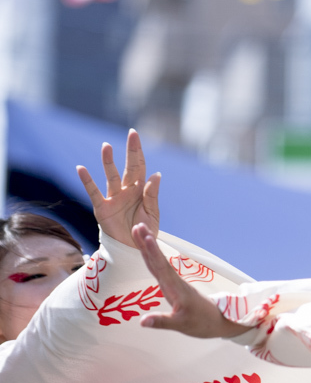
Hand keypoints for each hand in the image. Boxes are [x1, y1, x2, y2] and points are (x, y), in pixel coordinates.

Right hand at [77, 130, 160, 247]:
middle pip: (128, 167)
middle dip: (130, 151)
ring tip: (107, 146)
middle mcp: (126, 190)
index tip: (135, 136)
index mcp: (140, 190)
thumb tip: (156, 174)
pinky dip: (88, 181)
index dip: (138, 152)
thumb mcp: (152, 212)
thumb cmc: (143, 229)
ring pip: (111, 176)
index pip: (140, 167)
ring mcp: (113, 197)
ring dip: (109, 161)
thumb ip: (152, 194)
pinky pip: (94, 192)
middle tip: (132, 134)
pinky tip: (81, 168)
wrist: (133, 248)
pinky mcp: (103, 208)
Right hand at [132, 223, 251, 338]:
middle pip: (157, 260)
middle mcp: (174, 282)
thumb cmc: (201, 323)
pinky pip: (159, 269)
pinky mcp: (173, 286)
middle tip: (137, 226)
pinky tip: (147, 252)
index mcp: (175, 289)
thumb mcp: (181, 325)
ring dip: (148, 248)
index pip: (161, 267)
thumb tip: (142, 321)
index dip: (153, 252)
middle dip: (147, 244)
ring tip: (139, 232)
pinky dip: (152, 259)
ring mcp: (173, 283)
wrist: (217, 321)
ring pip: (158, 263)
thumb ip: (162, 322)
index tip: (146, 237)